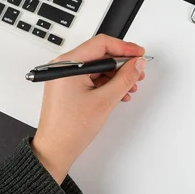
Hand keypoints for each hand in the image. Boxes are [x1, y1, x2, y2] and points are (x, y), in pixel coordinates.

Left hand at [31, 35, 146, 183]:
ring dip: (116, 76)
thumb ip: (124, 79)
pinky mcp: (68, 87)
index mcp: (68, 64)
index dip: (124, 48)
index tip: (139, 54)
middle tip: (138, 72)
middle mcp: (64, 66)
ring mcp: (65, 77)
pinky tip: (119, 93)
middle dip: (122, 64)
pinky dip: (107, 84)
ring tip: (130, 87)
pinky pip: (92, 78)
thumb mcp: (104, 101)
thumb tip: (137, 64)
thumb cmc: (69, 129)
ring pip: (98, 68)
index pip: (101, 44)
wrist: (55, 149)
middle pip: (100, 55)